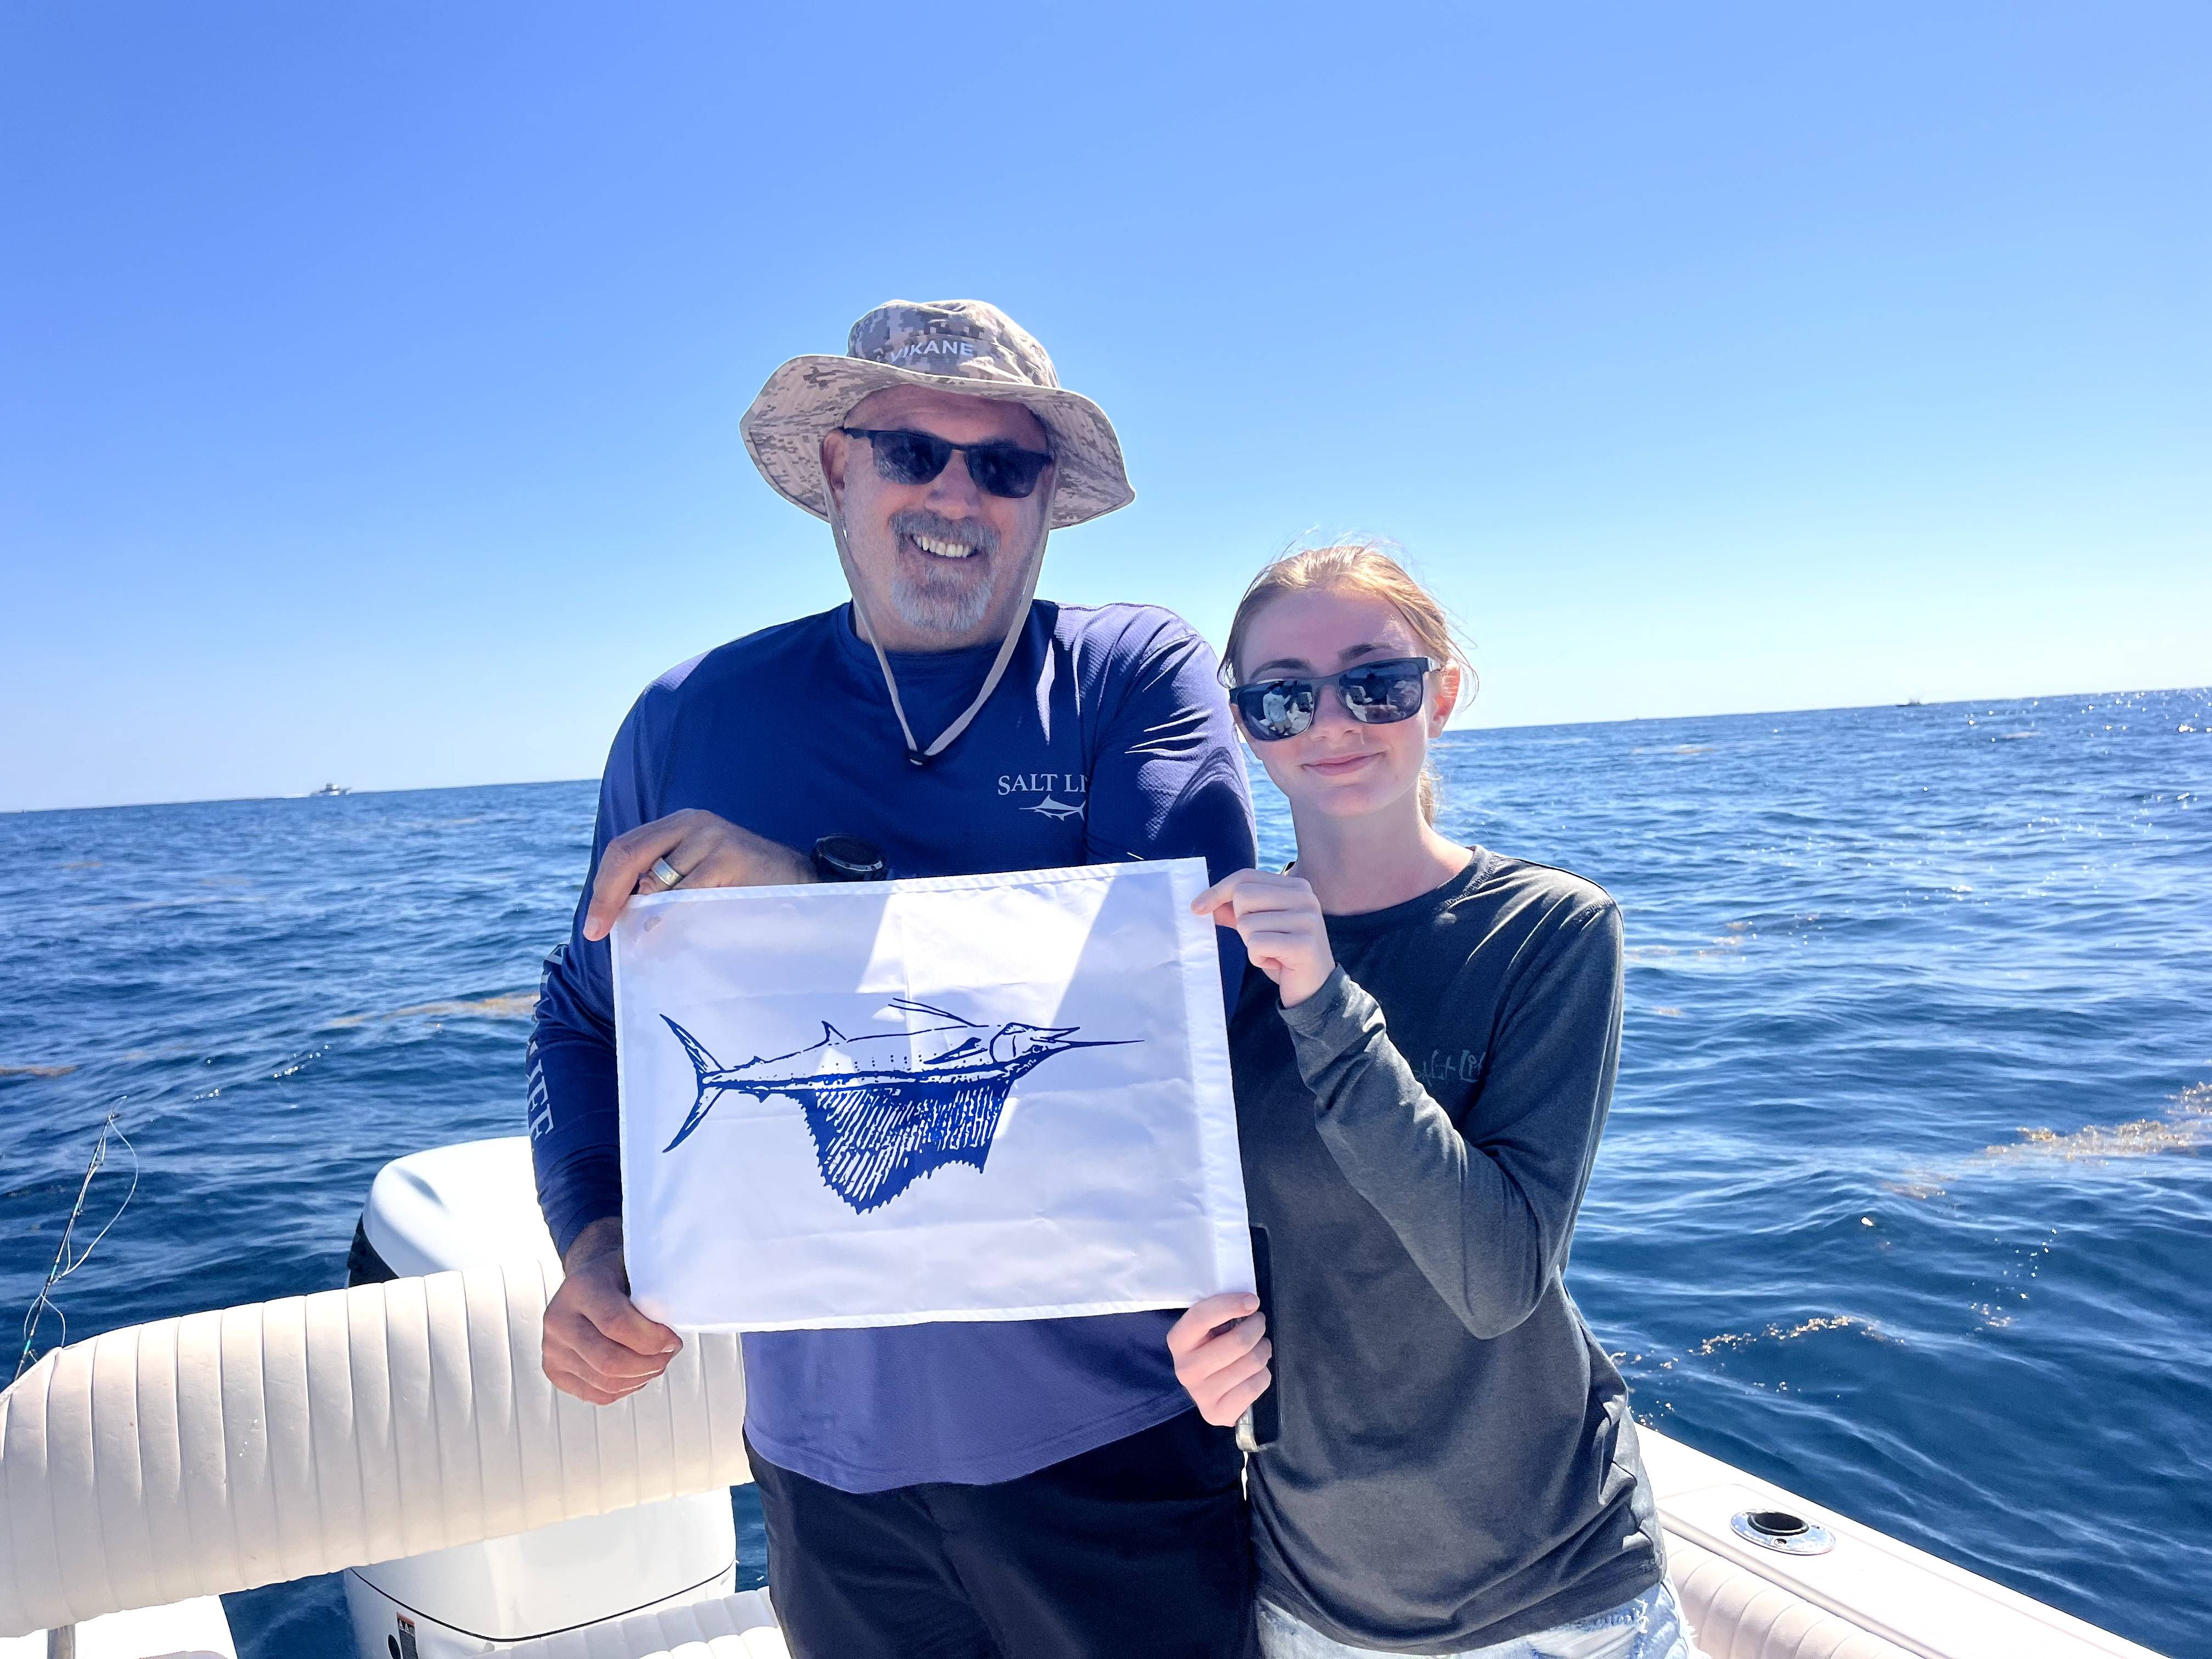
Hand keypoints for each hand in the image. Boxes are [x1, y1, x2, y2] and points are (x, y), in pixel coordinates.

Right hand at [542, 1218, 682, 1405]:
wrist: (587, 1280)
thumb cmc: (619, 1275)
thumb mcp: (637, 1269)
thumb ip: (654, 1293)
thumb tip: (679, 1321)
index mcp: (579, 1287)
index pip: (616, 1324)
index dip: (652, 1339)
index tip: (673, 1339)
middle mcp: (558, 1319)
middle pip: (610, 1361)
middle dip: (650, 1364)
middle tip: (668, 1354)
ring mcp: (551, 1348)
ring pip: (606, 1383)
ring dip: (641, 1378)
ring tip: (656, 1361)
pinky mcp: (553, 1370)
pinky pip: (598, 1395)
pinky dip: (626, 1388)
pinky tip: (636, 1372)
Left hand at [583, 809, 813, 941]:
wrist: (804, 885)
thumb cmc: (746, 888)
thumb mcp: (699, 876)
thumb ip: (663, 884)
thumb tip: (616, 915)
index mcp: (679, 825)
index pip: (624, 849)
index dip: (602, 888)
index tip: (594, 925)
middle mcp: (692, 824)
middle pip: (629, 857)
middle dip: (606, 898)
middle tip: (597, 932)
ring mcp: (712, 838)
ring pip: (656, 881)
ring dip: (645, 916)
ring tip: (645, 940)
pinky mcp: (730, 857)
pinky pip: (686, 895)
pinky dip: (669, 918)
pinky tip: (666, 935)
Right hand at [1166, 1292, 1271, 1426]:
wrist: (1208, 1389)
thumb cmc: (1213, 1348)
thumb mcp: (1209, 1327)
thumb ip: (1222, 1313)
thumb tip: (1249, 1303)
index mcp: (1178, 1341)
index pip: (1201, 1317)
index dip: (1231, 1305)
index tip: (1253, 1301)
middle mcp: (1185, 1369)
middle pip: (1238, 1342)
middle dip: (1256, 1328)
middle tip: (1258, 1325)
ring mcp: (1200, 1394)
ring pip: (1251, 1363)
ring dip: (1263, 1351)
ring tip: (1259, 1349)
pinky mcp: (1216, 1413)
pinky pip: (1254, 1386)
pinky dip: (1262, 1376)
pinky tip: (1255, 1373)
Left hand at [1192, 869, 1333, 1006]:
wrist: (1314, 987)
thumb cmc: (1283, 953)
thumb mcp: (1258, 926)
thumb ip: (1234, 911)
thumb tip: (1201, 904)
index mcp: (1296, 886)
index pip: (1246, 877)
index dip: (1218, 891)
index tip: (1197, 908)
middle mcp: (1305, 897)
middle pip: (1243, 896)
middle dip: (1241, 922)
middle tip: (1260, 938)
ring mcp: (1307, 920)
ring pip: (1247, 923)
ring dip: (1250, 944)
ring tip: (1271, 952)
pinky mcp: (1304, 944)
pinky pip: (1257, 944)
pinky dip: (1258, 958)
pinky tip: (1276, 963)